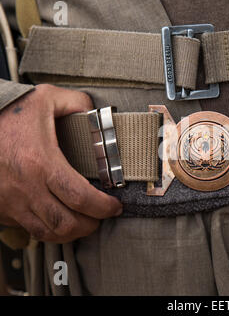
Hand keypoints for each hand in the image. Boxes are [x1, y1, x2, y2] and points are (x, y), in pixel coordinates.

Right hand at [0, 84, 121, 242]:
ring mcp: (9, 201)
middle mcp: (24, 187)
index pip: (81, 198)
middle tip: (101, 216)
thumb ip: (77, 103)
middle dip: (91, 225)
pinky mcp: (0, 208)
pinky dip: (48, 229)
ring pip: (47, 232)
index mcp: (40, 162)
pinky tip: (58, 217)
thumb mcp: (45, 98)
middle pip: (66, 224)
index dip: (104, 207)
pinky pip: (28, 228)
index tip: (115, 206)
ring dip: (70, 232)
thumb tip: (97, 115)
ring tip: (84, 221)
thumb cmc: (4, 112)